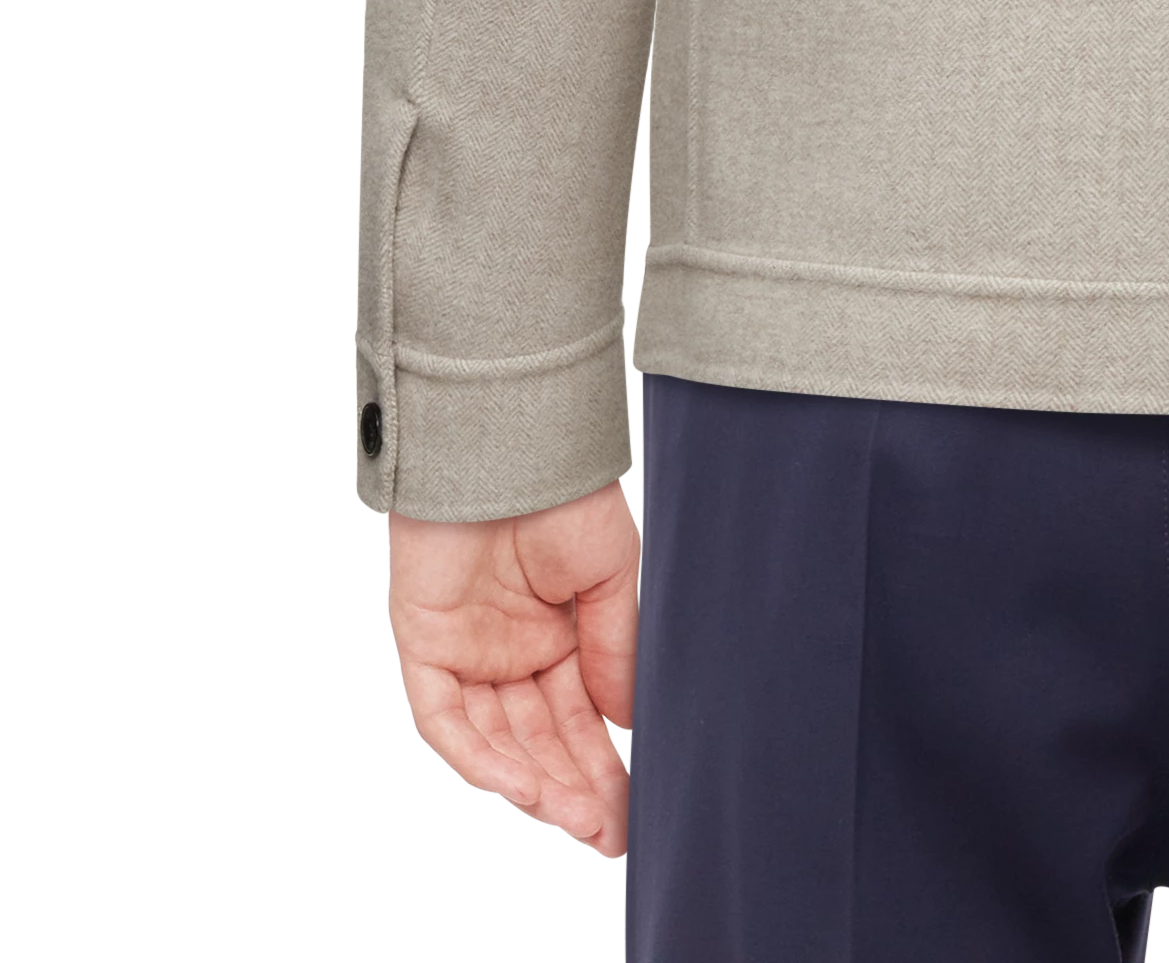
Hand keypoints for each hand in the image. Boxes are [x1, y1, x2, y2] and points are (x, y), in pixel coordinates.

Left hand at [385, 481, 639, 859]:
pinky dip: (484, 757)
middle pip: (542, 740)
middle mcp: (512, 651)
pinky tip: (527, 784)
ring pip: (499, 742)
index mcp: (560, 633)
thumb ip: (616, 649)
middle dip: (578, 791)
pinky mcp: (425, 647)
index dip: (608, 767)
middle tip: (613, 835)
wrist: (506, 440)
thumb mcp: (614, 572)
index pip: (583, 718)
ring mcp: (467, 653)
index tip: (637, 811)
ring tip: (583, 820)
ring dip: (539, 785)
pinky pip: (448, 721)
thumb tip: (627, 726)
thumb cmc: (562, 491)